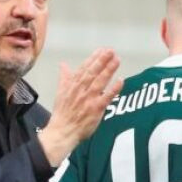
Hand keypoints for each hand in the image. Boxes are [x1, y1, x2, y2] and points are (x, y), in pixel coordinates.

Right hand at [38, 48, 121, 164]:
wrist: (62, 131)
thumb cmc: (63, 113)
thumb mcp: (60, 92)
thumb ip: (64, 77)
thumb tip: (63, 65)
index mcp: (72, 85)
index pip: (84, 68)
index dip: (93, 58)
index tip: (102, 50)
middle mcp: (80, 90)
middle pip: (92, 72)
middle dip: (102, 60)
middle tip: (111, 51)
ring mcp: (88, 99)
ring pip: (100, 82)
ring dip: (108, 70)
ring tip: (116, 60)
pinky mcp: (95, 109)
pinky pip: (106, 97)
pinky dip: (113, 89)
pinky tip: (121, 81)